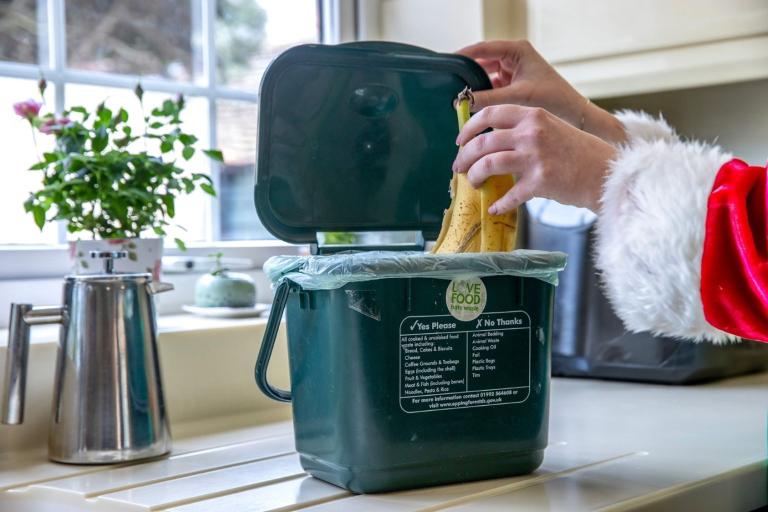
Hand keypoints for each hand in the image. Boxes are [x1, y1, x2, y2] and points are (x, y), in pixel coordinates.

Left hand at [452, 105, 616, 212]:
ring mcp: (535, 157)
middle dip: (465, 157)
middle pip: (482, 142)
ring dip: (475, 177)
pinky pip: (509, 195)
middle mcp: (531, 133)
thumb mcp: (552, 127)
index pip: (489, 114)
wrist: (606, 173)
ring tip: (474, 183)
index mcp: (533, 116)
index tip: (460, 141)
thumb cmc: (579, 152)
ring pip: (488, 165)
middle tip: (459, 167)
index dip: (469, 128)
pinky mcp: (540, 182)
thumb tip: (491, 140)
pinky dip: (499, 203)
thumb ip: (524, 129)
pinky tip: (494, 207)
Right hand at [457, 40, 625, 143]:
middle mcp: (513, 58)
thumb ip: (489, 98)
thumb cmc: (554, 100)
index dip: (463, 56)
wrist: (575, 116)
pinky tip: (471, 105)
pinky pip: (490, 89)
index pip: (483, 49)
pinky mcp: (512, 86)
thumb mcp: (518, 97)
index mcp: (517, 50)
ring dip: (473, 87)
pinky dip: (481, 97)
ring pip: (484, 77)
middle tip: (448, 85)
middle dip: (466, 75)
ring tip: (457, 97)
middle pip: (481, 62)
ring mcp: (512, 72)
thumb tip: (462, 102)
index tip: (446, 65)